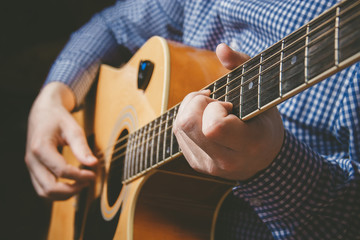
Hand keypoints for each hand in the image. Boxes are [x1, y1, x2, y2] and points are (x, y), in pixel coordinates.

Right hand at [25, 82, 96, 199]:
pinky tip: (72, 184)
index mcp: (40, 147)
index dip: (80, 176)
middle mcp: (32, 160)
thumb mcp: (73, 128)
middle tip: (88, 182)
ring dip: (64, 194)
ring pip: (44, 192)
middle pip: (49, 188)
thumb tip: (93, 163)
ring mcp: (31, 166)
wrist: (43, 112)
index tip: (94, 174)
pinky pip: (43, 188)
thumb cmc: (58, 118)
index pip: (61, 171)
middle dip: (72, 189)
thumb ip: (82, 147)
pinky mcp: (34, 169)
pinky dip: (58, 191)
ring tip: (82, 184)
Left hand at [173, 44, 283, 180]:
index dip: (215, 108)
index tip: (228, 104)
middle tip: (214, 101)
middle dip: (196, 103)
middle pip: (187, 124)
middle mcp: (226, 161)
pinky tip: (204, 118)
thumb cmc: (264, 120)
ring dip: (189, 108)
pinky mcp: (196, 164)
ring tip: (209, 107)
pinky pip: (178, 134)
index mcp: (249, 145)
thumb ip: (243, 65)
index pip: (213, 127)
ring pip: (179, 127)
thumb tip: (221, 48)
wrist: (264, 158)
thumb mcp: (261, 91)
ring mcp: (209, 166)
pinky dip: (187, 118)